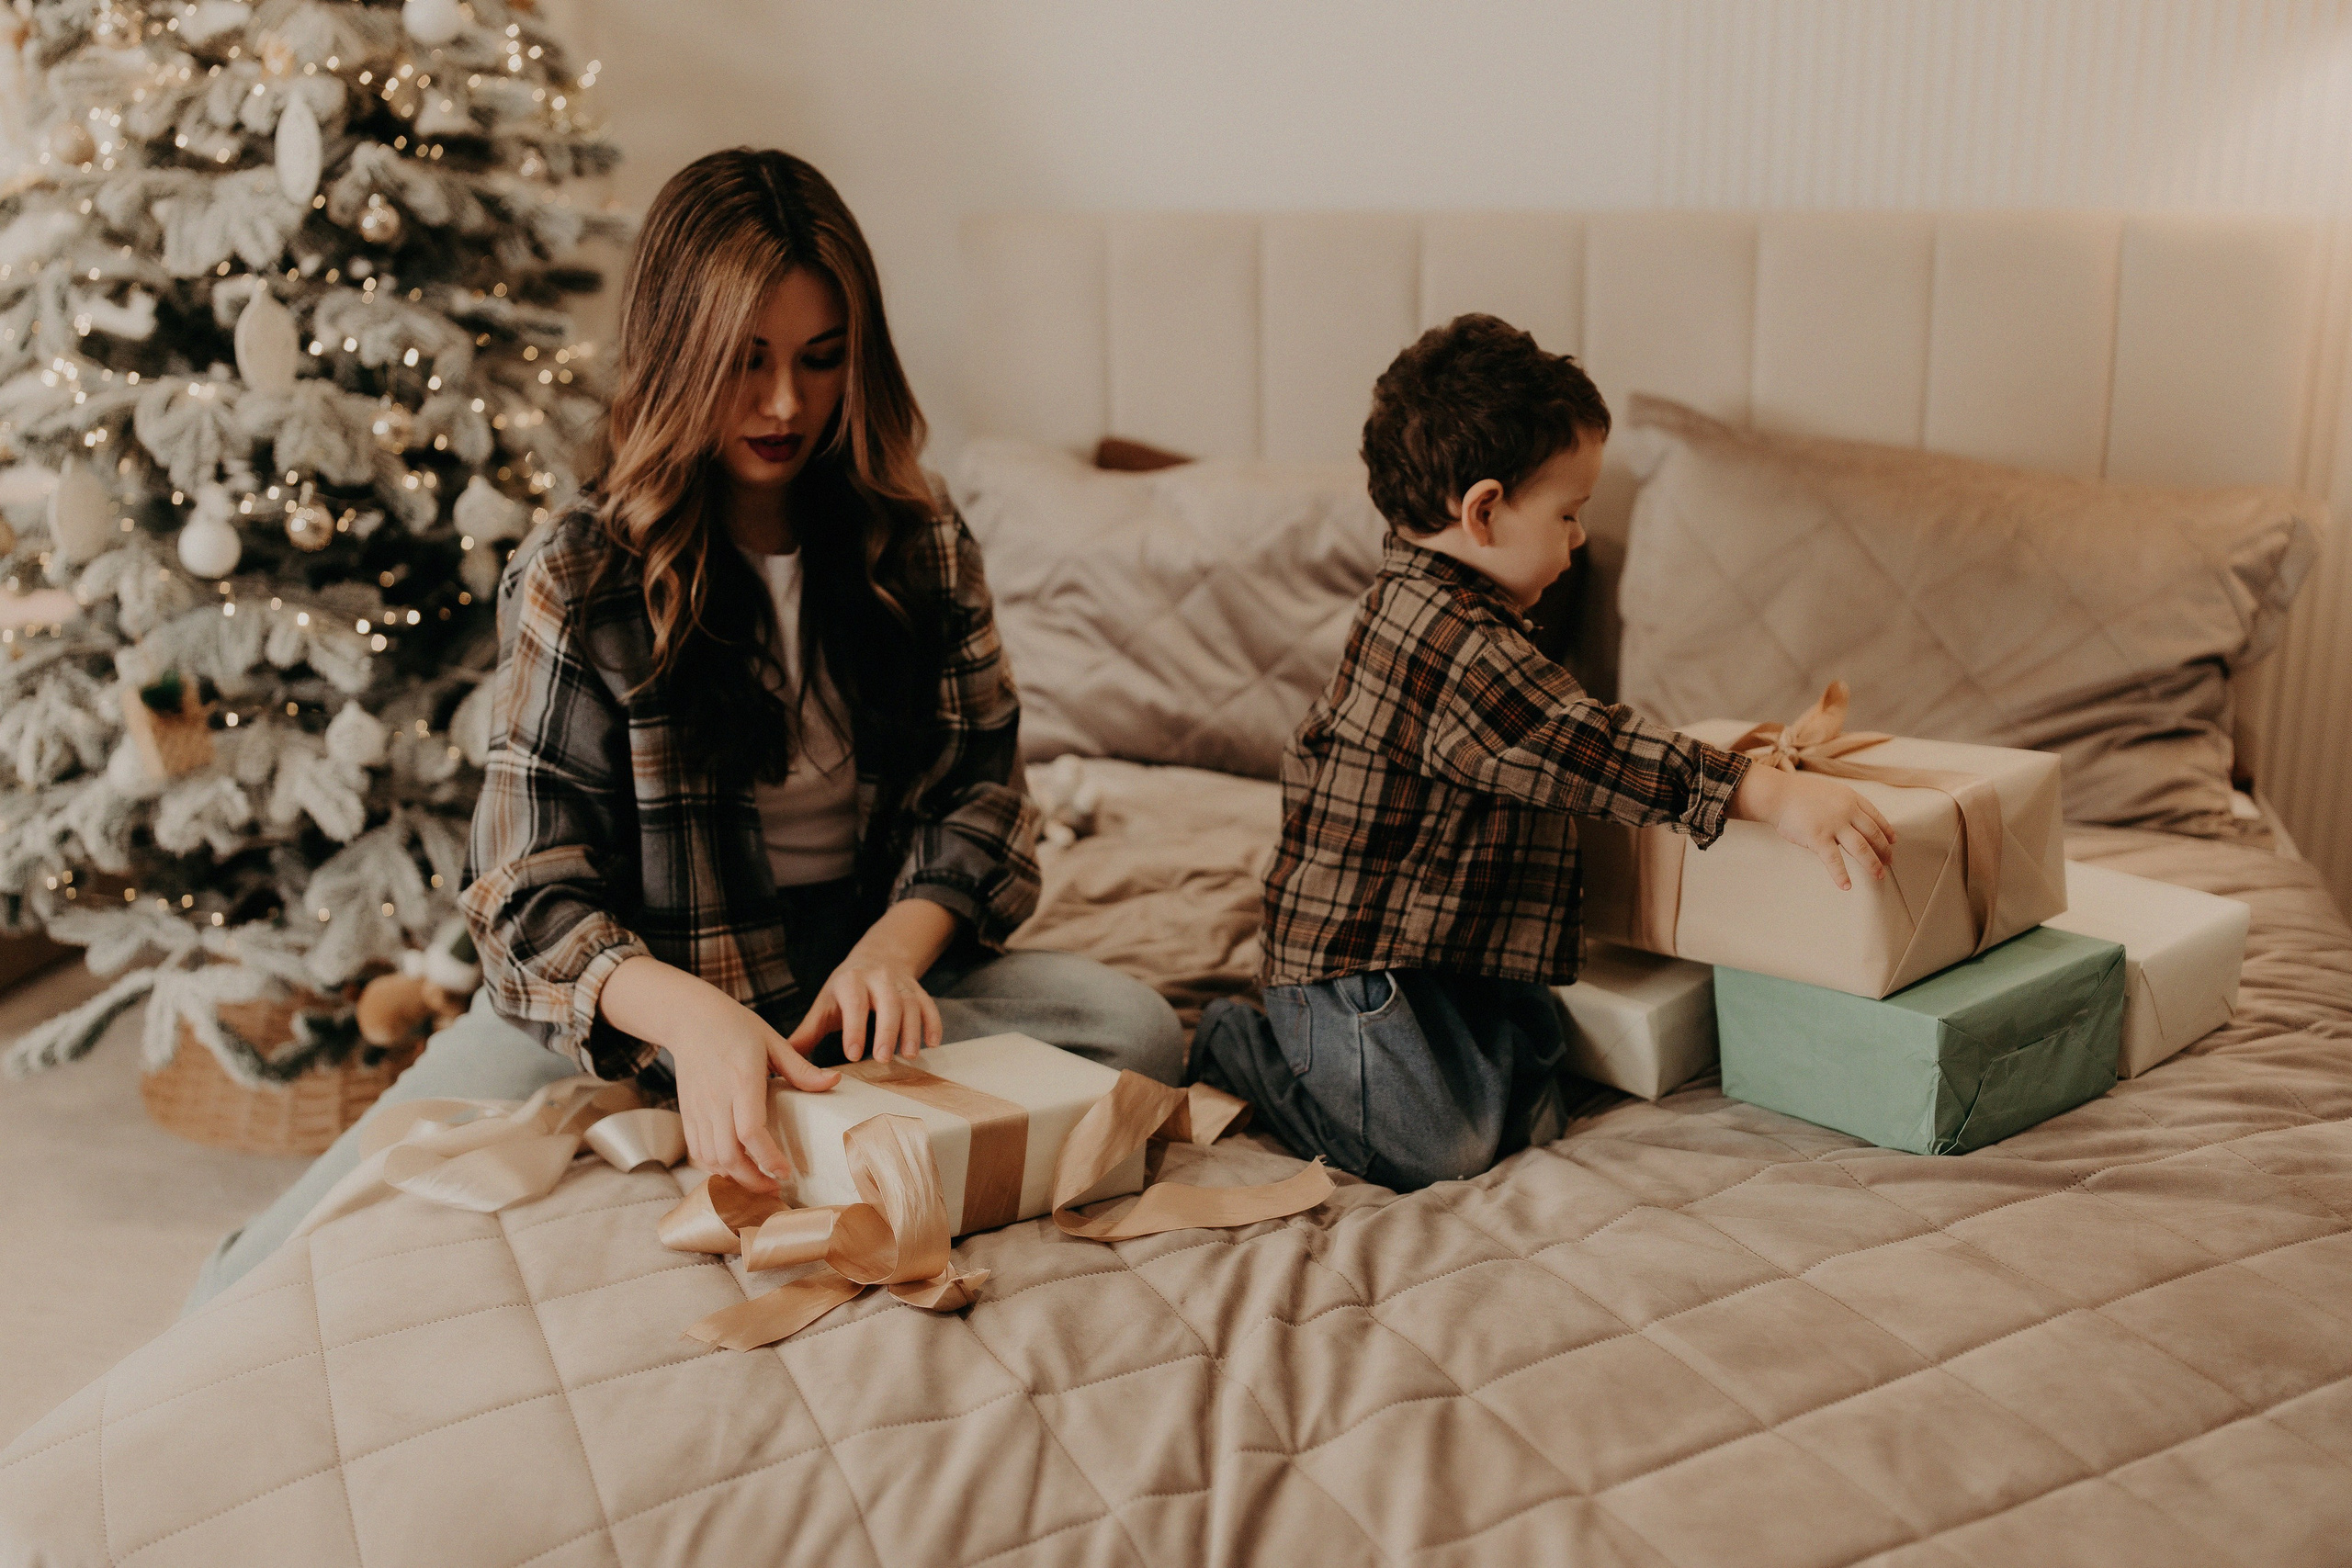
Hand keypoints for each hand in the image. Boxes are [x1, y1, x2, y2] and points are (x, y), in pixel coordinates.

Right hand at [600, 955, 837, 1196]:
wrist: (688, 1017)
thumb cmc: (735, 1026)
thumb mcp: (772, 1041)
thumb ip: (801, 1068)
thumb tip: (835, 1081)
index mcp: (741, 1080)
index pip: (751, 1131)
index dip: (768, 1158)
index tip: (785, 1172)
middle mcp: (716, 1098)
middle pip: (728, 1155)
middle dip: (752, 1180)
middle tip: (775, 1188)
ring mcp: (697, 1108)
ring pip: (710, 1158)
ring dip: (733, 1178)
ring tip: (757, 1182)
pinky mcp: (686, 1113)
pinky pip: (697, 1151)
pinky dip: (714, 1167)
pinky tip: (734, 1169)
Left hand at [784, 951, 941, 1062]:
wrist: (877, 956)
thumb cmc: (845, 989)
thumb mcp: (825, 1004)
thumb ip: (808, 1033)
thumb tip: (782, 1062)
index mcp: (850, 981)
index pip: (854, 1004)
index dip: (854, 1029)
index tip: (852, 1056)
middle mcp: (878, 978)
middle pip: (888, 1002)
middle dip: (887, 1031)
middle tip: (883, 1059)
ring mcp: (901, 984)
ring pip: (910, 1005)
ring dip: (911, 1031)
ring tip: (908, 1056)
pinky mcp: (918, 990)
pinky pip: (928, 1005)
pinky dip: (932, 1024)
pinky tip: (931, 1044)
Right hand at [1732, 765, 1897, 890]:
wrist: (1778, 795)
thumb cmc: (1799, 794)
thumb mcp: (1829, 792)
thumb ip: (1843, 805)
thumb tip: (1854, 823)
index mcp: (1850, 798)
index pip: (1876, 817)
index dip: (1886, 831)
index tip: (1892, 842)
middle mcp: (1846, 811)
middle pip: (1872, 834)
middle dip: (1883, 851)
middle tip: (1889, 862)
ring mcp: (1833, 825)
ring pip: (1861, 848)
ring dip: (1872, 864)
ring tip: (1878, 876)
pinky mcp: (1818, 838)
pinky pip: (1834, 860)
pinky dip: (1841, 875)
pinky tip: (1846, 886)